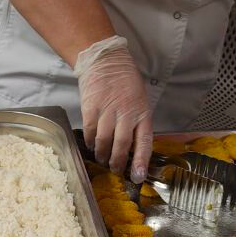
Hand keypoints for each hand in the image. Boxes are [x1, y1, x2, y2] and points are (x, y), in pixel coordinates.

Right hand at [74, 36, 152, 181]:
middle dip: (117, 162)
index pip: (144, 141)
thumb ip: (138, 121)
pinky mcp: (91, 108)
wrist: (105, 60)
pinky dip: (91, 142)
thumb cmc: (125, 81)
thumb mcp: (140, 99)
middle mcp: (126, 112)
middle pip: (122, 145)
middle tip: (115, 169)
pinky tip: (93, 145)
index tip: (137, 177)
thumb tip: (134, 148)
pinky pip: (91, 132)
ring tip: (102, 159)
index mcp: (142, 111)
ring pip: (105, 142)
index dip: (140, 161)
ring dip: (103, 155)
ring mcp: (108, 110)